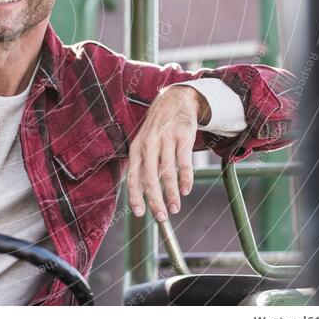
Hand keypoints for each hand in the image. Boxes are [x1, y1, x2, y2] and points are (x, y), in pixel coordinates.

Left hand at [126, 85, 209, 221]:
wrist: (175, 100)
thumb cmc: (158, 129)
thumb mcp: (145, 143)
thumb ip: (145, 166)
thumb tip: (145, 195)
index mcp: (136, 148)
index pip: (133, 176)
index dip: (135, 196)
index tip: (140, 213)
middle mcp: (149, 144)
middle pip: (150, 178)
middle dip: (155, 201)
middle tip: (161, 217)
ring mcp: (166, 139)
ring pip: (167, 173)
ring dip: (172, 194)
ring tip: (175, 208)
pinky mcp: (183, 136)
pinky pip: (184, 162)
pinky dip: (185, 179)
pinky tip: (185, 190)